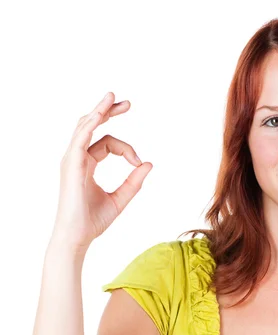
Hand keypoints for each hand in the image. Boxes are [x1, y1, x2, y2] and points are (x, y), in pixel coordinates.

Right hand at [51, 92, 152, 251]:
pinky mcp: (71, 164)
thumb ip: (134, 182)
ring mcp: (72, 160)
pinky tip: (100, 114)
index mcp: (87, 164)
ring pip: (85, 126)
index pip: (107, 143)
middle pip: (91, 126)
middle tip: (127, 103)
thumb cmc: (93, 221)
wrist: (78, 236)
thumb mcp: (121, 199)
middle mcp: (77, 158)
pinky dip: (91, 124)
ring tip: (113, 98)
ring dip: (99, 111)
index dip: (127, 150)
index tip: (138, 163)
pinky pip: (80, 137)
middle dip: (108, 112)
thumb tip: (149, 164)